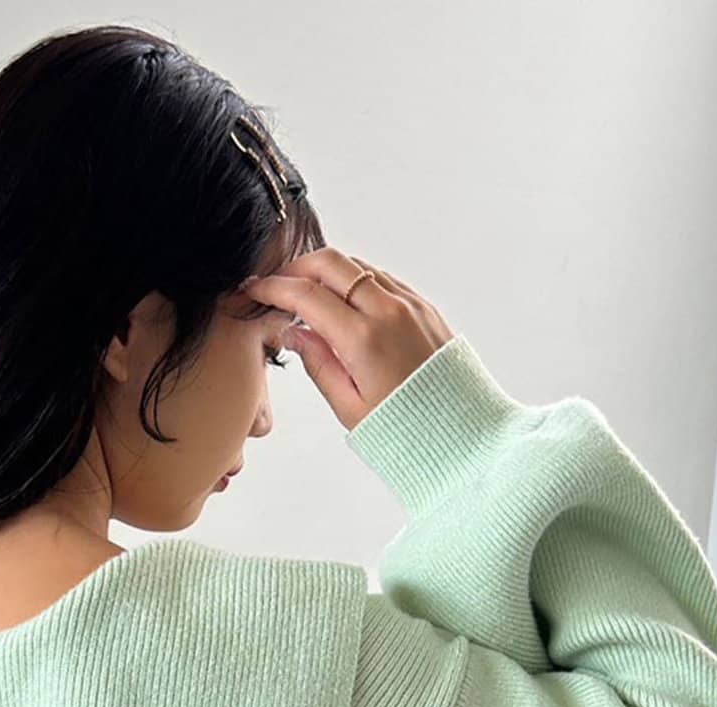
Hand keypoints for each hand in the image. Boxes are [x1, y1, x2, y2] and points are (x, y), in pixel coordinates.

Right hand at [240, 248, 454, 430]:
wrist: (463, 432)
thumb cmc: (407, 429)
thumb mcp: (350, 407)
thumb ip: (318, 363)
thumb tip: (293, 332)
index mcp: (364, 339)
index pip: (307, 296)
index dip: (274, 288)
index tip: (254, 290)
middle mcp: (389, 312)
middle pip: (332, 263)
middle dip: (297, 267)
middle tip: (277, 284)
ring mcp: (410, 305)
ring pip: (358, 266)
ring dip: (328, 271)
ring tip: (307, 294)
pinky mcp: (424, 307)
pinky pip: (382, 279)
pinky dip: (356, 281)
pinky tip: (343, 302)